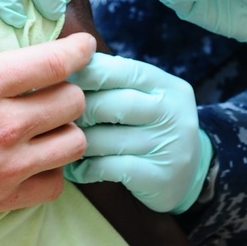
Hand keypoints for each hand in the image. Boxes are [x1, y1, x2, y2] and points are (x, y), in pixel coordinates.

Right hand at [0, 0, 94, 245]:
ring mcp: (7, 167)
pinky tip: (36, 161)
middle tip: (54, 86)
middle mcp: (3, 125)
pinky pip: (56, 184)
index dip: (77, 50)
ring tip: (50, 122)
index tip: (83, 45)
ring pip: (73, 143)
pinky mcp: (2, 201)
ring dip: (66, 129)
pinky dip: (53, 171)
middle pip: (72, 100)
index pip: (53, 61)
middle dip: (69, 89)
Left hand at [65, 53, 212, 212]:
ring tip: (58, 142)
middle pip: (114, 104)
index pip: (124, 71)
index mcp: (167, 86)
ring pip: (108, 139)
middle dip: (79, 111)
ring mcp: (169, 146)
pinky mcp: (160, 177)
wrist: (192, 175)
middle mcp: (173, 112)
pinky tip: (75, 168)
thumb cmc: (151, 128)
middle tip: (54, 117)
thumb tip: (65, 68)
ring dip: (78, 141)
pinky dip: (86, 168)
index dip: (88, 73)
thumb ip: (115, 83)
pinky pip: (112, 168)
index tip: (61, 79)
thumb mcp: (146, 99)